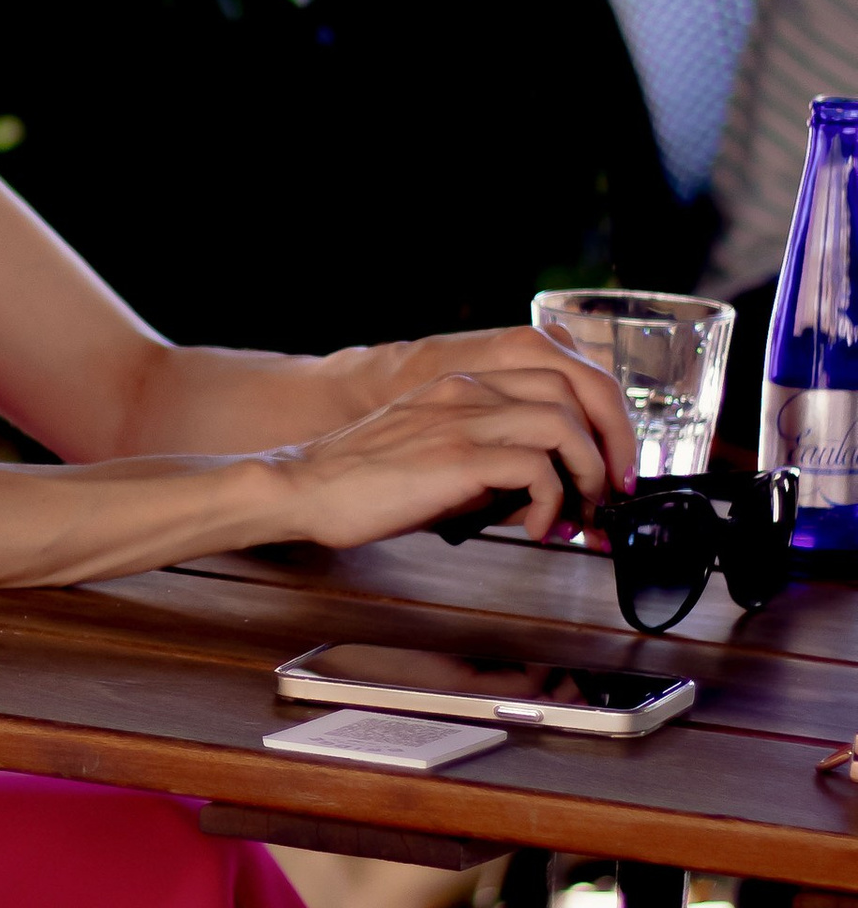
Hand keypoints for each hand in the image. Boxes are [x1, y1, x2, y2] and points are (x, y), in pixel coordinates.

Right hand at [263, 348, 633, 553]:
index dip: (593, 424)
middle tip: (605, 498)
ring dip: (586, 475)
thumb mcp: (432, 458)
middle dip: (605, 447)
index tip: (601, 472)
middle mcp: (467, 390)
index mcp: (461, 386)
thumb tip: (540, 498)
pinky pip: (536, 469)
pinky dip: (551, 503)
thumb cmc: (361, 485)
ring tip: (578, 516)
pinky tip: (536, 529)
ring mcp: (461, 419)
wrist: (302, 487)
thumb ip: (484, 463)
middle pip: (572, 392)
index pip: (554, 378)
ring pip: (564, 424)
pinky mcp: (455, 458)